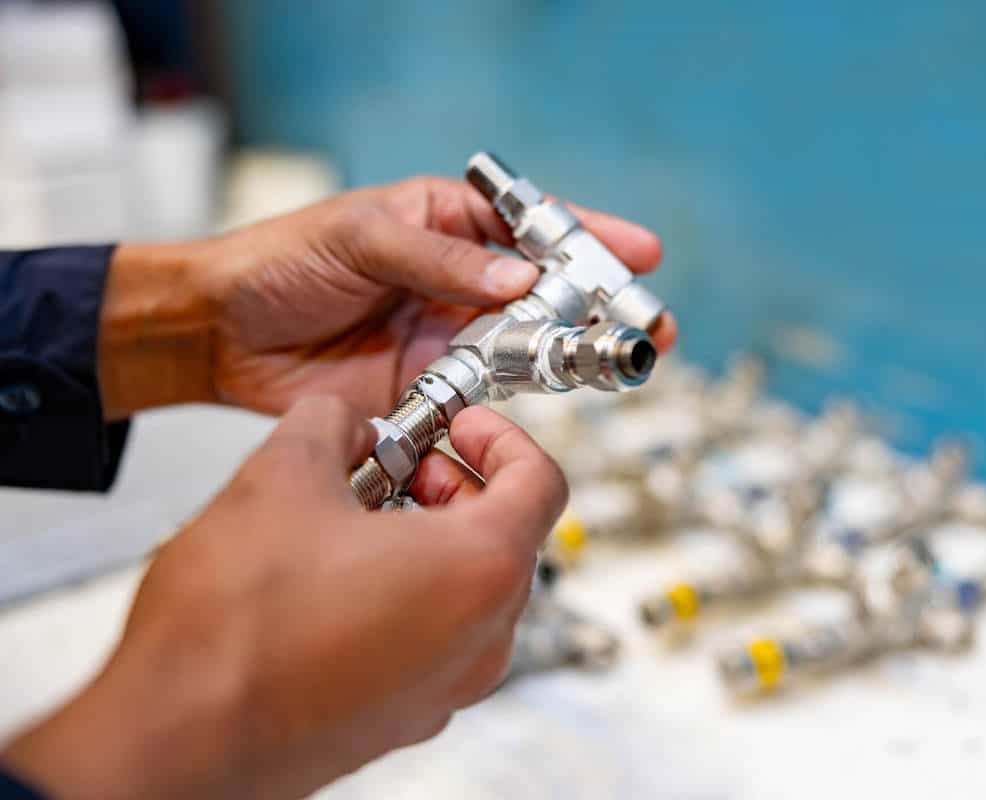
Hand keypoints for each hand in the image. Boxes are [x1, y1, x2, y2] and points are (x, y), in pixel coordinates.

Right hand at [2, 396, 566, 798]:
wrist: (177, 741)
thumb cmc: (234, 634)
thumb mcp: (282, 476)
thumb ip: (331, 422)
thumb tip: (343, 418)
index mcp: (478, 571)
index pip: (541, 482)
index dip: (502, 438)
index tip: (463, 425)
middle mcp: (482, 639)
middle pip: (508, 536)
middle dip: (458, 484)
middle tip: (403, 462)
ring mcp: (448, 686)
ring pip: (471, 590)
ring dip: (431, 537)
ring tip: (359, 515)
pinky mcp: (406, 715)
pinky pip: (436, 637)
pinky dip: (410, 591)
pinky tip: (338, 575)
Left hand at [98, 177, 676, 418]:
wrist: (219, 334)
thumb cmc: (278, 263)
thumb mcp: (359, 239)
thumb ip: (439, 262)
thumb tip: (515, 282)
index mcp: (444, 226)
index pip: (528, 226)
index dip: (588, 238)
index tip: (639, 252)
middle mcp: (455, 282)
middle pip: (543, 292)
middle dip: (599, 305)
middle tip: (648, 324)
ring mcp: (446, 337)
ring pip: (525, 345)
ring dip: (571, 353)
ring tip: (620, 362)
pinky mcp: (429, 388)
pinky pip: (486, 395)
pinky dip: (518, 400)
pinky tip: (550, 399)